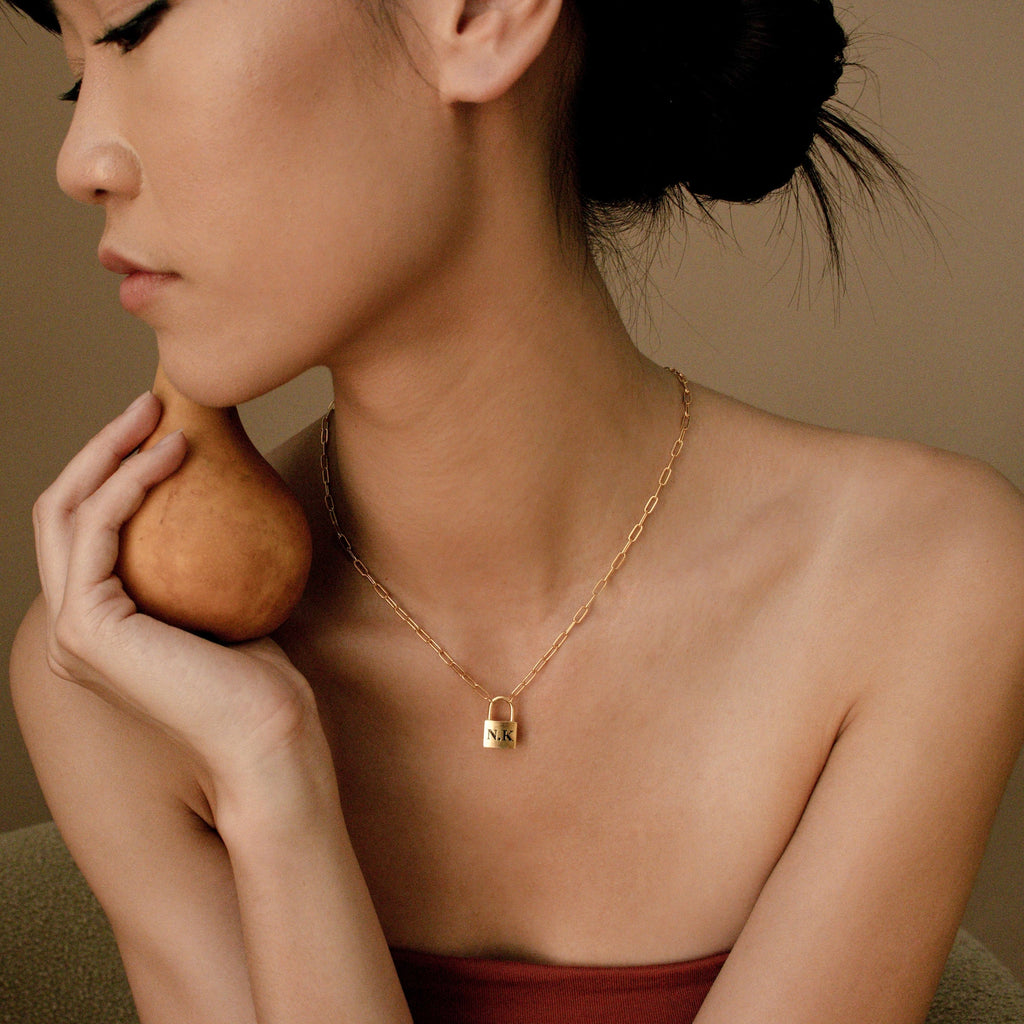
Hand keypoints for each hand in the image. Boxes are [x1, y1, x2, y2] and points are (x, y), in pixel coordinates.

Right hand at [32, 392, 322, 810]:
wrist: (271, 733)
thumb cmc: (262, 676)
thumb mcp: (224, 599)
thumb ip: (199, 560)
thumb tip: (220, 493)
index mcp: (100, 622)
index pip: (86, 527)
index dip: (111, 468)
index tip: (159, 424)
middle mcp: (74, 626)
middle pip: (63, 510)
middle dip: (101, 448)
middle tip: (150, 402)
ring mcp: (73, 630)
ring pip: (67, 511)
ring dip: (109, 451)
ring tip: (158, 410)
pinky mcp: (89, 627)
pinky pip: (99, 529)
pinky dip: (131, 481)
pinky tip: (175, 451)